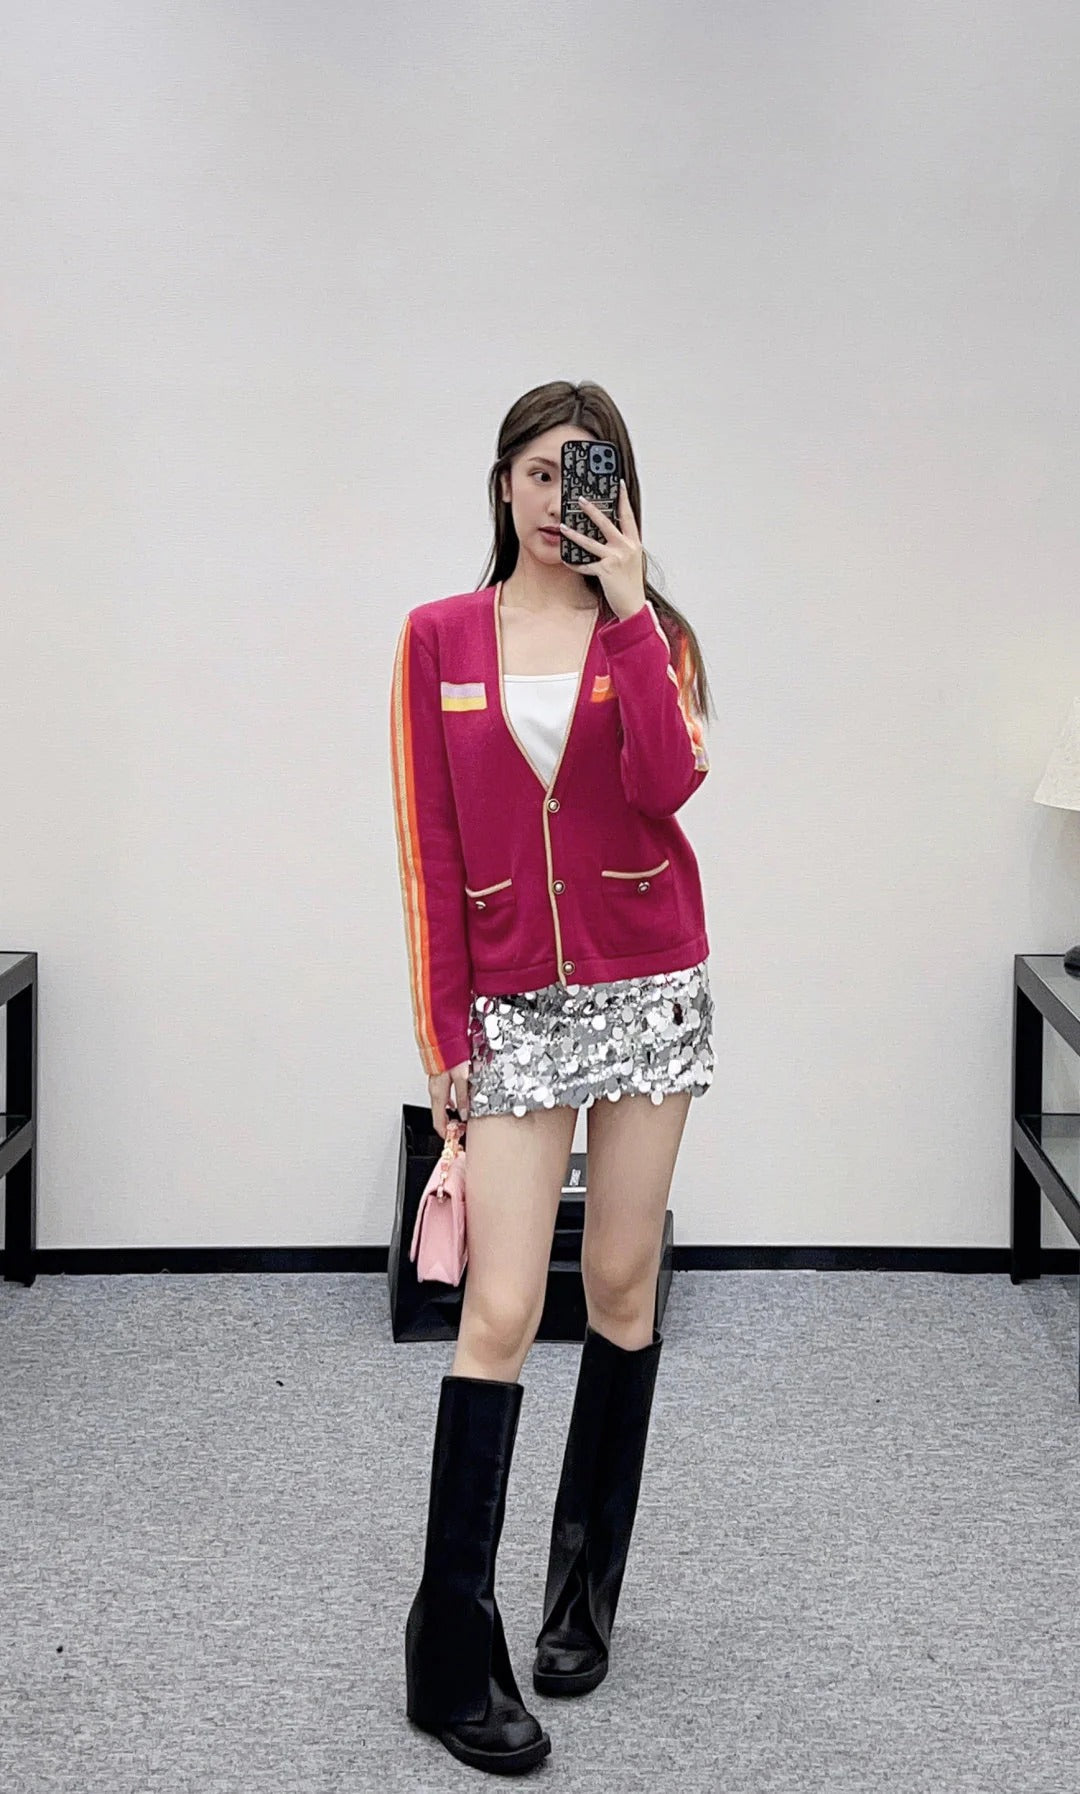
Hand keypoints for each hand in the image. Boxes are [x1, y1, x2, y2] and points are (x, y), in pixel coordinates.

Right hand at [428, 1061, 470, 1138]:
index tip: (454, 1139)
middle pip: (438, 1115)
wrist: (442, 1037)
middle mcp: (434, 1090)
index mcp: (438, 1093)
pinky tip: (457, 1101)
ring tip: (461, 1119)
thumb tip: (465, 1113)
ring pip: (440, 1106)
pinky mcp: (438, 1078)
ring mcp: (434, 1085)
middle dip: (448, 1126)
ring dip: (449, 1115)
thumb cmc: (450, 1054)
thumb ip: (463, 1096)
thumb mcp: (462, 1077)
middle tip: (460, 1130)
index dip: (445, 1133)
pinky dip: (449, 1103)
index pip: (438, 1121)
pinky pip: (442, 1096)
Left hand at [559, 478, 646, 620]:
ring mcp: (615, 559)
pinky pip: (585, 565)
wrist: (633, 605)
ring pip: (590, 543)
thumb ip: (622, 545)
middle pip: (606, 524)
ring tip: (563, 527)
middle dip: (592, 510)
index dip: (623, 499)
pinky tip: (565, 559)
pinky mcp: (605, 571)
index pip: (628, 516)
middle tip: (580, 499)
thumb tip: (609, 532)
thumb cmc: (631, 583)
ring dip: (574, 534)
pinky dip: (574, 563)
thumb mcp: (631, 560)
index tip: (618, 484)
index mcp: (633, 542)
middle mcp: (626, 548)